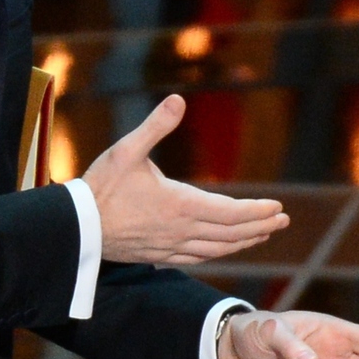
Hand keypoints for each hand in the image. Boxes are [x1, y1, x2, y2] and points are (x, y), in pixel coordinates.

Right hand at [83, 95, 289, 263]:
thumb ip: (156, 125)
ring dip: (243, 243)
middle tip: (282, 221)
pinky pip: (198, 259)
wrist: (76, 227)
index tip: (277, 208)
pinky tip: (224, 250)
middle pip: (231, 234)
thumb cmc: (101, 187)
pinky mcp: (159, 256)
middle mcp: (181, 230)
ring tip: (261, 235)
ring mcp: (171, 247)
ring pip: (218, 250)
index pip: (230, 213)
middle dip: (260, 227)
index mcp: (180, 205)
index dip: (257, 212)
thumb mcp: (127, 150)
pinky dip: (219, 254)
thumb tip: (178, 99)